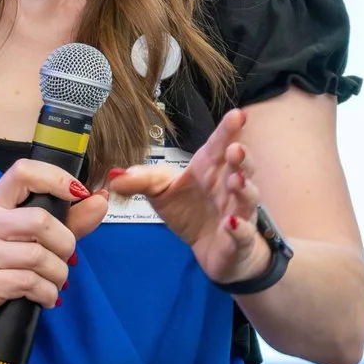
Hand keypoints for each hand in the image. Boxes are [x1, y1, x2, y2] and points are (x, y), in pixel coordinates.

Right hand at [0, 159, 108, 355]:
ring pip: (39, 256)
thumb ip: (70, 221)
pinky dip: (47, 294)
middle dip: (65, 245)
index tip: (80, 194)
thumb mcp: (37, 241)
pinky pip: (30, 283)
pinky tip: (44, 298)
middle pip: (41, 220)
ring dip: (58, 275)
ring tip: (52, 283)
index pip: (23, 172)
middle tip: (64, 261)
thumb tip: (100, 200)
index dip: (57, 178)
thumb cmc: (5, 270)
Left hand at [106, 107, 270, 284]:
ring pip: (248, 197)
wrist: (209, 248)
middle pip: (241, 168)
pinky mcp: (239, 240)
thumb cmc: (190, 211)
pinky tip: (232, 223)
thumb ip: (141, 180)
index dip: (229, 130)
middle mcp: (228, 187)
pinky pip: (244, 234)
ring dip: (244, 188)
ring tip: (236, 181)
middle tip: (235, 149)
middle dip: (241, 157)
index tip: (237, 115)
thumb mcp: (161, 193)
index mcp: (209, 170)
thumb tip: (115, 176)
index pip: (219, 146)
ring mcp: (238, 212)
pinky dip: (239, 229)